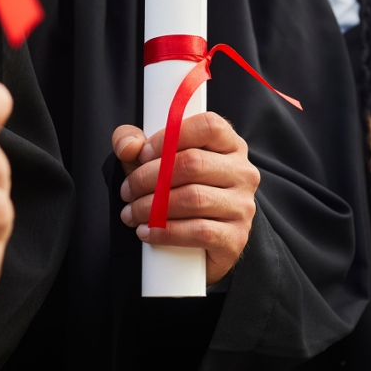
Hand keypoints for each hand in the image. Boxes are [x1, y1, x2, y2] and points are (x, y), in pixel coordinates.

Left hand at [112, 112, 259, 285]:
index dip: (171, 135)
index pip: (208, 126)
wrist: (201, 245)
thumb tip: (129, 147)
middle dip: (149, 177)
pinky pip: (199, 232)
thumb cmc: (178, 191)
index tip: (143, 154)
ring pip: (194, 198)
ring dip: (152, 207)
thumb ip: (134, 143)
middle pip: (193, 163)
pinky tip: (147, 232)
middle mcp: (243, 172)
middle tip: (127, 190)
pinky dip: (166, 232)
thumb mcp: (155, 160)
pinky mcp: (236, 237)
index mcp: (229, 145)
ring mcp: (243, 206)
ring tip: (131, 213)